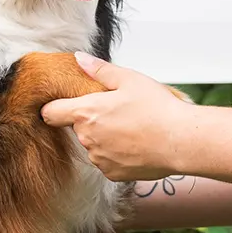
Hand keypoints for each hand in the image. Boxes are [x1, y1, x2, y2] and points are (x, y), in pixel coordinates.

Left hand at [41, 53, 195, 181]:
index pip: (50, 113)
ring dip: (105, 137)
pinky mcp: (113, 174)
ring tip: (132, 128)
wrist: (180, 142)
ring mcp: (99, 159)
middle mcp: (87, 139)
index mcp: (86, 113)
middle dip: (92, 119)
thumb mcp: (129, 79)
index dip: (55, 107)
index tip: (66, 104)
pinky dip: (117, 154)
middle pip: (78, 128)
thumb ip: (99, 69)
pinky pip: (107, 161)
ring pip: (94, 145)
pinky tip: (137, 144)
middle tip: (119, 111)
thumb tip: (78, 58)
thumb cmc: (158, 109)